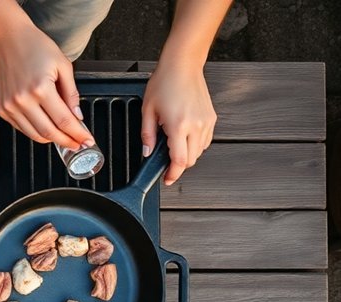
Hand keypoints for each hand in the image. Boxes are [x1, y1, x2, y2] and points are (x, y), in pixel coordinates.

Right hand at [0, 20, 93, 150]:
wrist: (9, 40)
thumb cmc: (35, 47)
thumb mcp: (63, 66)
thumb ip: (71, 94)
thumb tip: (77, 116)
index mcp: (40, 88)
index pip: (63, 120)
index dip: (77, 134)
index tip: (86, 140)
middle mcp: (23, 100)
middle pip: (49, 132)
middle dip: (66, 141)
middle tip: (77, 144)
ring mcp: (10, 107)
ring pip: (35, 135)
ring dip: (52, 138)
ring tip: (64, 136)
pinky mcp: (3, 109)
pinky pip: (23, 129)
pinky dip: (36, 131)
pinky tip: (46, 125)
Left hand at [142, 61, 216, 184]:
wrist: (183, 65)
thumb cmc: (165, 82)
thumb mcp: (147, 110)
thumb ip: (147, 135)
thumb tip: (148, 152)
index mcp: (179, 125)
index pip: (180, 160)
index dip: (173, 174)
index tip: (167, 179)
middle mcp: (196, 125)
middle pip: (191, 160)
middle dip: (178, 165)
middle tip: (166, 163)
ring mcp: (207, 122)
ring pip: (200, 151)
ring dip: (187, 155)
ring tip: (174, 145)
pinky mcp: (212, 117)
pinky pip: (205, 140)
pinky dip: (195, 145)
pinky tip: (184, 137)